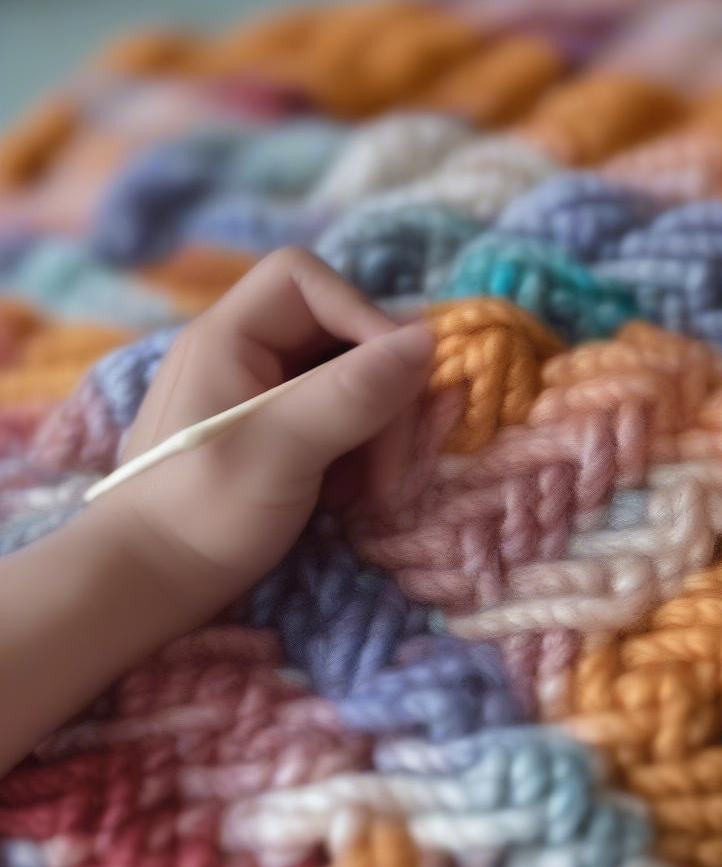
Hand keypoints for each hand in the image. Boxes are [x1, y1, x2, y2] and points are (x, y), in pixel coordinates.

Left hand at [99, 246, 433, 612]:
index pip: (307, 281)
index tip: (400, 378)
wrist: (149, 585)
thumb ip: (351, 393)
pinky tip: (353, 493)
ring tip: (375, 487)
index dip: (362, 315)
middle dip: (381, 391)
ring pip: (349, 380)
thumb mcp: (281, 452)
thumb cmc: (202, 513)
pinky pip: (340, 418)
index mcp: (228, 336)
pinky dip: (361, 451)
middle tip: (394, 460)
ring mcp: (262, 394)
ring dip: (378, 429)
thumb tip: (427, 339)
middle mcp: (246, 353)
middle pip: (340, 334)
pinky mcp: (278, 432)